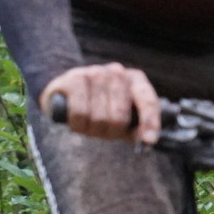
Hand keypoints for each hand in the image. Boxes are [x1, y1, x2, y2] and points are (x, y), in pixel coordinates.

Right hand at [40, 63, 160, 144]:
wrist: (63, 94)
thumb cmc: (98, 108)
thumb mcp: (122, 119)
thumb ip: (137, 129)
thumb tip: (146, 141)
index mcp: (135, 80)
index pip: (148, 102)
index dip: (150, 123)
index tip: (148, 142)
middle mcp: (117, 72)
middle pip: (119, 117)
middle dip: (108, 132)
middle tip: (100, 130)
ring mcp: (94, 73)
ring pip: (99, 118)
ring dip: (91, 130)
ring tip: (86, 123)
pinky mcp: (72, 79)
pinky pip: (80, 113)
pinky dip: (77, 124)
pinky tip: (73, 120)